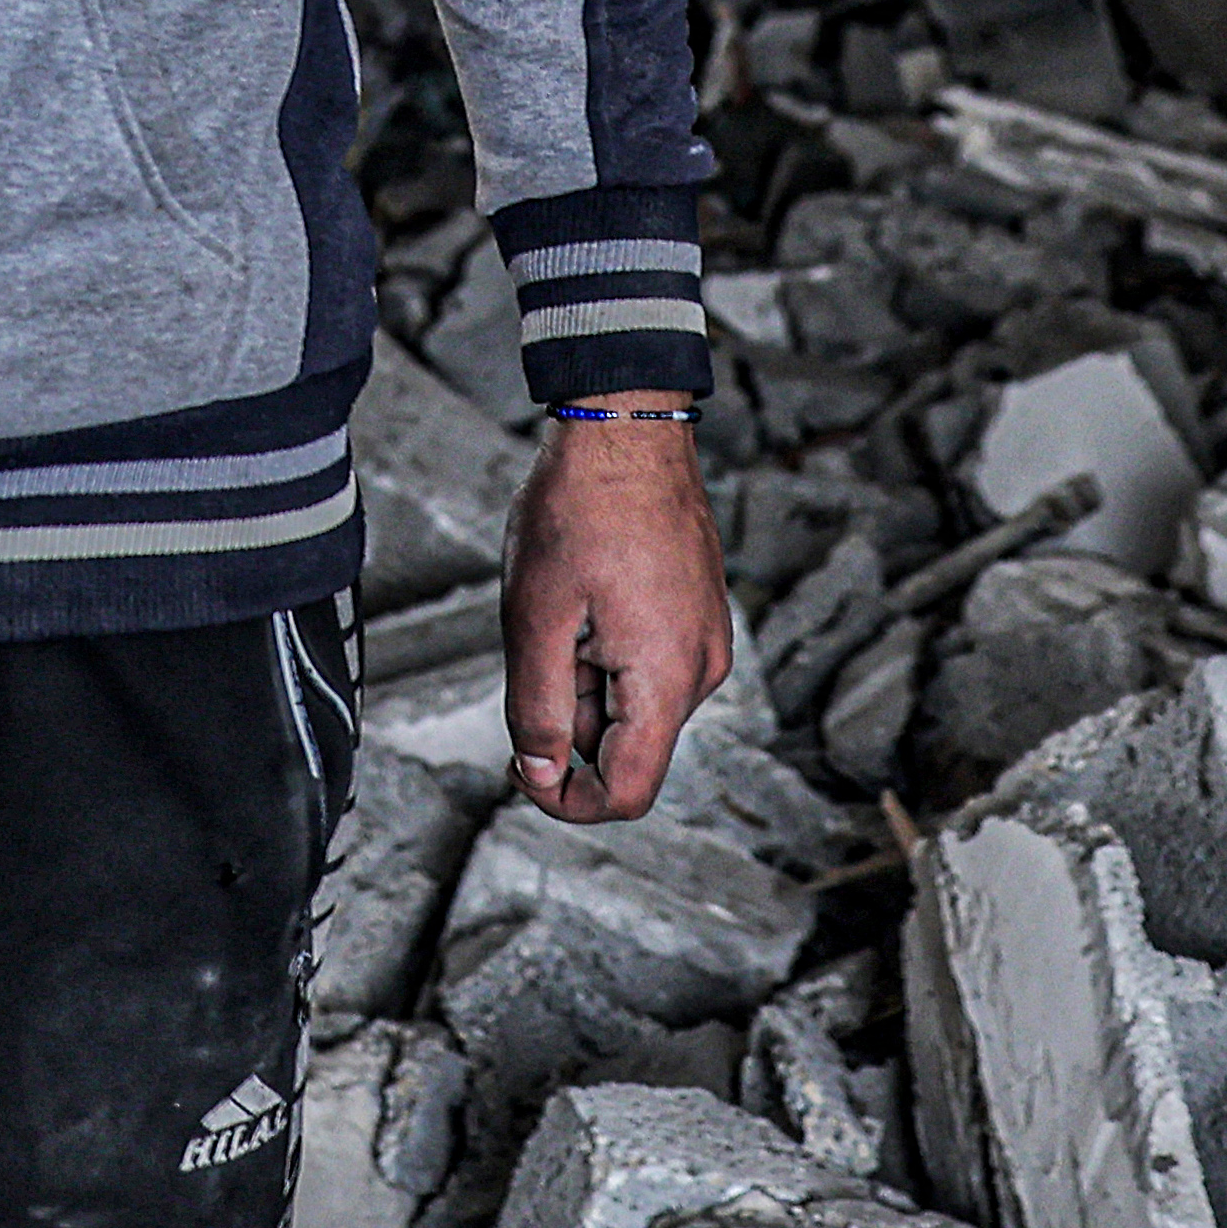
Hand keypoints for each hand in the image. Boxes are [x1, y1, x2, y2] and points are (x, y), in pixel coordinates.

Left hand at [500, 404, 726, 824]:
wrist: (627, 426)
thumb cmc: (582, 505)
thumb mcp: (535, 616)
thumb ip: (537, 709)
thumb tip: (541, 774)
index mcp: (667, 677)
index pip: (627, 792)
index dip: (567, 801)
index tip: (522, 770)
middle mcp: (701, 667)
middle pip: (627, 746)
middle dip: (569, 719)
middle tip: (534, 645)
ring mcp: (704, 639)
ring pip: (632, 704)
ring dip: (584, 679)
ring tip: (560, 605)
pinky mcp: (697, 615)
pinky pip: (646, 665)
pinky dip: (604, 651)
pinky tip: (584, 594)